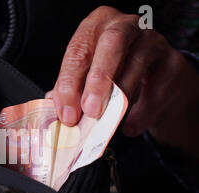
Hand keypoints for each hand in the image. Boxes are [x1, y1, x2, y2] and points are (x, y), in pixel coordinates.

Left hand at [50, 6, 198, 157]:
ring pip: (137, 65)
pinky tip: (130, 127)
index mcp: (95, 27)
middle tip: (90, 110)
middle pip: (112, 44)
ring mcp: (151, 41)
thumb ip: (72, 90)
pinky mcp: (171, 62)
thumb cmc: (111, 71)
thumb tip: (59, 112)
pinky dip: (141, 113)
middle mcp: (124, 26)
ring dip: (119, 98)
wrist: (151, 75)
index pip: (78, 51)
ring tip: (107, 122)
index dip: (69, 84)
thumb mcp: (87, 75)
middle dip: (99, 79)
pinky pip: (156, 88)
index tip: (66, 113)